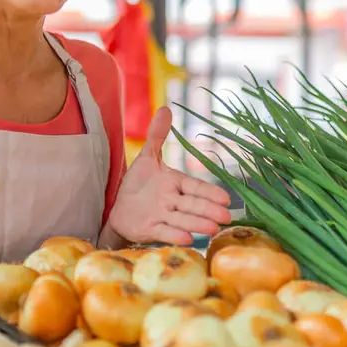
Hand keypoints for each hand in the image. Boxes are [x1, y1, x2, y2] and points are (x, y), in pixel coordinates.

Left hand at [107, 107, 232, 245]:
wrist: (120, 208)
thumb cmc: (139, 184)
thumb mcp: (147, 158)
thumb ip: (157, 136)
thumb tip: (166, 108)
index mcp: (175, 183)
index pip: (195, 187)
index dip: (209, 192)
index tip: (226, 198)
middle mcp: (172, 200)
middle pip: (192, 205)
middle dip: (208, 210)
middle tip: (226, 216)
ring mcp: (162, 216)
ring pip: (182, 219)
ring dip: (197, 224)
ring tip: (213, 228)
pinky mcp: (150, 229)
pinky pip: (164, 232)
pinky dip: (174, 235)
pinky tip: (187, 238)